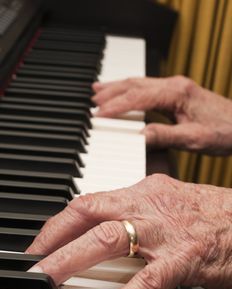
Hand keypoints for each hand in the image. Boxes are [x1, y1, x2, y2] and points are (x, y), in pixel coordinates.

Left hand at [27, 174, 231, 288]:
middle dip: (55, 239)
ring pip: (108, 240)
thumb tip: (99, 224)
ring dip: (72, 260)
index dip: (59, 222)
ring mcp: (165, 232)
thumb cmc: (206, 213)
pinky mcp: (184, 258)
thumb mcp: (163, 201)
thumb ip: (131, 210)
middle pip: (89, 215)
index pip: (89, 201)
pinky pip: (147, 280)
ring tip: (50, 280)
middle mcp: (148, 206)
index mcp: (142, 191)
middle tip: (34, 262)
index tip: (41, 242)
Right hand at [92, 76, 231, 154]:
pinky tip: (123, 93)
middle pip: (135, 84)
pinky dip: (130, 90)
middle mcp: (174, 86)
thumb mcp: (193, 139)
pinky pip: (146, 87)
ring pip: (139, 82)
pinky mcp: (176, 92)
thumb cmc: (222, 131)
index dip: (116, 106)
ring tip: (98, 91)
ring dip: (117, 87)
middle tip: (92, 102)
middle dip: (111, 92)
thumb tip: (139, 136)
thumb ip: (165, 136)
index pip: (138, 98)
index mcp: (176, 94)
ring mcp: (175, 87)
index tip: (98, 114)